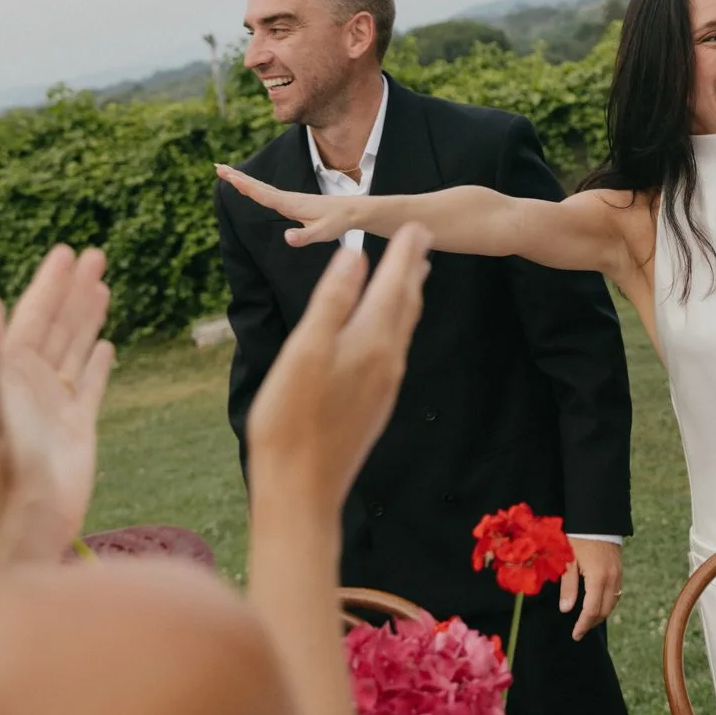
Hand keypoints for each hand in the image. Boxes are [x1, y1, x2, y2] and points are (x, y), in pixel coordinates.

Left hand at [0, 245, 113, 566]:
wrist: (31, 513)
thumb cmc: (9, 458)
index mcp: (10, 369)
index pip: (34, 314)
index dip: (49, 283)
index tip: (66, 252)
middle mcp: (32, 380)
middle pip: (58, 324)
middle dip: (75, 290)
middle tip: (96, 254)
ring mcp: (56, 401)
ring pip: (76, 347)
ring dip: (89, 316)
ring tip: (103, 286)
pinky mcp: (79, 424)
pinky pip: (91, 384)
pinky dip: (99, 363)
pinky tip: (107, 345)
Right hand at [216, 164, 362, 245]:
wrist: (352, 210)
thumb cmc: (337, 222)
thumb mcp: (323, 233)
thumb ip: (304, 236)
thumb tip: (286, 238)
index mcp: (290, 204)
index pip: (262, 194)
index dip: (244, 186)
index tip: (228, 176)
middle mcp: (287, 198)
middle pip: (257, 186)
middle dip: (236, 177)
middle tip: (217, 166)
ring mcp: (289, 199)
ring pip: (261, 187)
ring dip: (242, 180)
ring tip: (225, 172)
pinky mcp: (292, 202)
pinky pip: (267, 192)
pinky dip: (253, 187)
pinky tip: (248, 187)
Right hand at [247, 227, 430, 522]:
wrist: (303, 488)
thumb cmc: (292, 419)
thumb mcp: (305, 351)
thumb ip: (333, 301)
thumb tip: (356, 256)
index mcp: (371, 341)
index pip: (395, 284)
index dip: (404, 253)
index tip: (416, 226)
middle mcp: (387, 360)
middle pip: (406, 304)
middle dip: (413, 270)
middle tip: (423, 241)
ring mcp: (384, 384)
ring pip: (403, 328)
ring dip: (409, 297)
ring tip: (413, 278)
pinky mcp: (376, 403)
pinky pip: (394, 348)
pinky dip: (396, 324)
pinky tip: (387, 331)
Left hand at [559, 537, 622, 638]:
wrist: (597, 518)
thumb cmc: (578, 537)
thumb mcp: (568, 561)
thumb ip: (568, 586)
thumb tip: (566, 610)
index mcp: (598, 577)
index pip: (592, 609)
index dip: (583, 625)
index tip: (575, 635)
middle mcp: (612, 578)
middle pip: (605, 610)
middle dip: (592, 623)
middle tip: (579, 631)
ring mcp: (618, 574)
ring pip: (613, 603)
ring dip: (600, 614)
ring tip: (587, 620)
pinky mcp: (619, 569)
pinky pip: (616, 593)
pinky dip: (607, 603)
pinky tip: (597, 603)